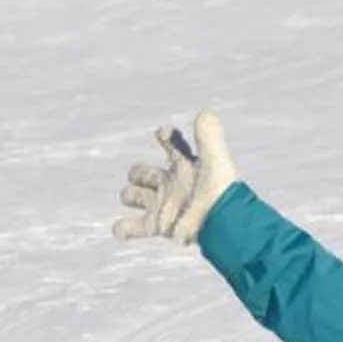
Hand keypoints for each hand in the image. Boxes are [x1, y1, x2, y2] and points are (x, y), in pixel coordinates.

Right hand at [113, 111, 237, 247]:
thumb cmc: (220, 192)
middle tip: (142, 176)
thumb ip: (209, 135)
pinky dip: (123, 229)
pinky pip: (135, 228)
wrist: (222, 223)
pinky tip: (120, 229)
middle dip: (139, 173)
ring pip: (136, 196)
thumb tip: (204, 112)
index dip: (167, 136)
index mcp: (186, 165)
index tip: (164, 134)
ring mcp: (164, 204)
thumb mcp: (215, 159)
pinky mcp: (159, 225)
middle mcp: (173, 184)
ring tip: (132, 195)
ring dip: (130, 195)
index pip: (173, 144)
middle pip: (146, 174)